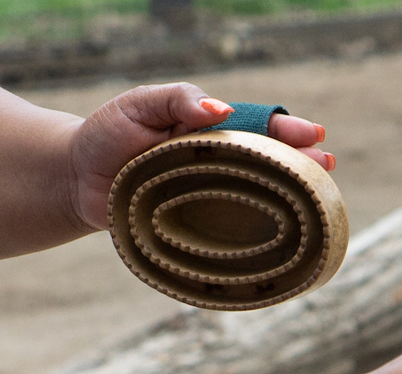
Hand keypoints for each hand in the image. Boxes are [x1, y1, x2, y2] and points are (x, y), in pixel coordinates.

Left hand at [69, 84, 332, 231]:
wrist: (75, 180)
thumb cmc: (109, 134)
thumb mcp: (140, 104)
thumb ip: (179, 101)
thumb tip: (220, 111)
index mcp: (212, 131)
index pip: (259, 127)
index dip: (288, 131)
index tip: (313, 134)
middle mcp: (218, 165)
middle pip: (270, 164)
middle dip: (303, 164)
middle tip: (326, 165)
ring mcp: (209, 198)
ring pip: (258, 199)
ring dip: (290, 201)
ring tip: (317, 199)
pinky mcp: (195, 230)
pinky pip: (230, 235)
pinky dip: (256, 241)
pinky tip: (281, 244)